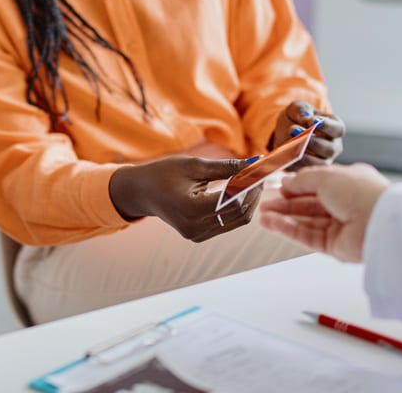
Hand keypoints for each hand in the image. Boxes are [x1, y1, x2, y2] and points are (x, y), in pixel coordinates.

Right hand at [109, 157, 259, 241]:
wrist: (142, 192)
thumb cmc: (164, 173)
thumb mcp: (194, 165)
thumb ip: (225, 167)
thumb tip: (255, 163)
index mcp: (190, 208)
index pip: (233, 201)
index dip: (250, 185)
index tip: (258, 169)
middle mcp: (194, 226)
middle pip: (240, 214)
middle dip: (253, 194)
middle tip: (259, 174)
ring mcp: (196, 234)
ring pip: (237, 221)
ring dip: (248, 201)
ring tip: (250, 181)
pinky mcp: (198, 236)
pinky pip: (227, 224)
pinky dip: (236, 208)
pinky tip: (237, 192)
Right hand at [257, 163, 389, 262]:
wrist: (380, 222)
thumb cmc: (361, 193)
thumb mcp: (325, 176)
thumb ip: (302, 180)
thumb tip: (286, 182)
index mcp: (347, 183)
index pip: (316, 184)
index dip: (296, 185)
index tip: (277, 186)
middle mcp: (344, 204)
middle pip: (308, 204)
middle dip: (285, 203)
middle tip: (265, 202)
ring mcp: (339, 226)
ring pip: (305, 221)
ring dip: (283, 217)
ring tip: (263, 215)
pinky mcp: (334, 246)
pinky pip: (306, 236)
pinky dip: (288, 229)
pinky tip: (272, 224)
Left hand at [271, 101, 344, 167]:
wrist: (284, 130)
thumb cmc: (296, 117)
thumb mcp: (297, 108)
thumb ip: (302, 110)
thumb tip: (306, 119)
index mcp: (335, 128)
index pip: (338, 129)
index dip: (328, 126)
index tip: (315, 121)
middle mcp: (333, 146)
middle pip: (329, 149)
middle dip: (313, 142)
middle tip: (295, 131)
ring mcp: (323, 160)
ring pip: (319, 163)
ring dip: (304, 155)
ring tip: (290, 145)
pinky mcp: (309, 169)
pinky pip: (305, 170)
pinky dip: (295, 163)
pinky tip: (286, 155)